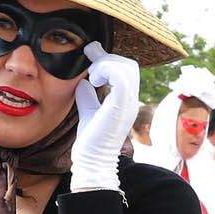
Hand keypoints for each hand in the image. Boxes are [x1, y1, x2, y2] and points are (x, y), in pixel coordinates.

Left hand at [70, 41, 140, 194]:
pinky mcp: (121, 106)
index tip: (90, 53)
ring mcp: (128, 104)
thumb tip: (83, 82)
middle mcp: (131, 101)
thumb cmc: (91, 140)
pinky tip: (94, 79)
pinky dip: (106, 71)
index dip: (108, 58)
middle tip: (90, 58)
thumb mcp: (88, 111)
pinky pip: (120, 77)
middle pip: (130, 65)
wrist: (92, 160)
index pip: (126, 70)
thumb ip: (88, 96)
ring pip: (127, 68)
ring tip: (93, 74)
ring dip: (106, 64)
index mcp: (125, 101)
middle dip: (108, 57)